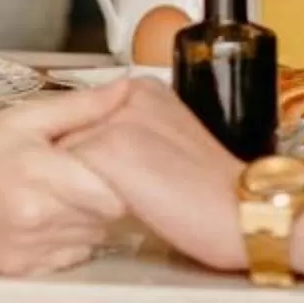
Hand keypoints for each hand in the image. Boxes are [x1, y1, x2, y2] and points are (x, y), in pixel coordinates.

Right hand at [0, 82, 134, 275]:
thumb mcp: (22, 119)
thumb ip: (79, 107)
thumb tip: (126, 89)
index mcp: (43, 176)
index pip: (114, 194)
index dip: (117, 179)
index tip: (105, 165)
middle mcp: (41, 220)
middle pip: (106, 217)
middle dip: (101, 196)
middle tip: (80, 177)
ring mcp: (33, 250)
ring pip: (91, 238)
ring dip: (86, 219)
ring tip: (60, 197)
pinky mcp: (24, 271)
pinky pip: (68, 258)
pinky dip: (67, 241)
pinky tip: (45, 221)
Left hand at [62, 82, 254, 273]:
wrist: (241, 213)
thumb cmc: (210, 191)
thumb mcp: (172, 140)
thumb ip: (132, 131)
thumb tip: (90, 148)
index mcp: (145, 89)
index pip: (85, 114)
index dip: (88, 150)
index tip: (109, 175)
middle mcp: (128, 94)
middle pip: (69, 132)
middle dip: (77, 162)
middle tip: (109, 194)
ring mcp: (116, 120)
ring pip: (62, 156)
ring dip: (71, 182)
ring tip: (107, 203)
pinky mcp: (107, 151)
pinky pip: (66, 177)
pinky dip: (76, 199)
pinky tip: (106, 212)